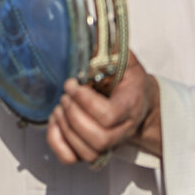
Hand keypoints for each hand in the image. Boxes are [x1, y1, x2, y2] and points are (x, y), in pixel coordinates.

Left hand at [46, 52, 160, 165]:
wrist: (139, 103)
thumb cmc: (128, 81)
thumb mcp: (125, 60)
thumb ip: (112, 50)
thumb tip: (89, 35)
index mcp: (131, 106)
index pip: (109, 116)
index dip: (86, 102)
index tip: (73, 83)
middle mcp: (122, 131)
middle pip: (98, 138)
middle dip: (74, 115)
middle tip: (66, 95)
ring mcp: (107, 145)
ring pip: (86, 152)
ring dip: (65, 128)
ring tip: (60, 107)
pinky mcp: (92, 151)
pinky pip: (71, 159)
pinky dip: (56, 142)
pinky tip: (55, 122)